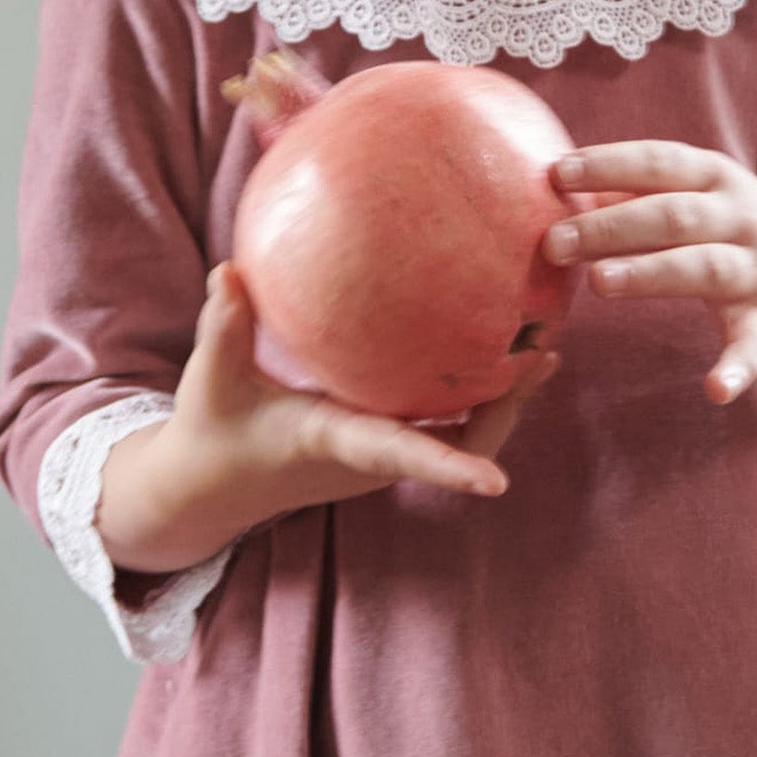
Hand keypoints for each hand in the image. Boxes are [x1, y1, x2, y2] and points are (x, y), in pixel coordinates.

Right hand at [98, 263, 557, 573]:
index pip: (400, 459)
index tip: (497, 485)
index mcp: (335, 443)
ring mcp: (380, 453)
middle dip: (507, 409)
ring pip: (462, 436)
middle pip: (460, 446)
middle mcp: (370, 456)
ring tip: (544, 346)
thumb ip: (224, 325)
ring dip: (503, 400)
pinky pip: (444, 423)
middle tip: (546, 354)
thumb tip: (228, 270)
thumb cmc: (212, 430)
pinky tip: (495, 346)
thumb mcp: (212, 379)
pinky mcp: (381, 442)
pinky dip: (477, 394)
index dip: (449, 469)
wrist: (210, 486)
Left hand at [542, 142, 756, 404]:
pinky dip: (736, 368)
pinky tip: (714, 390)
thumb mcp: (703, 193)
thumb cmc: (741, 225)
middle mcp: (741, 218)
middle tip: (554, 242)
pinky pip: (755, 346)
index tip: (555, 174)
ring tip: (599, 282)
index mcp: (716, 178)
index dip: (608, 165)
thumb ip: (642, 190)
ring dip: (652, 274)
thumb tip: (559, 186)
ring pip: (704, 268)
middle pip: (672, 215)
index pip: (659, 162)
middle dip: (611, 226)